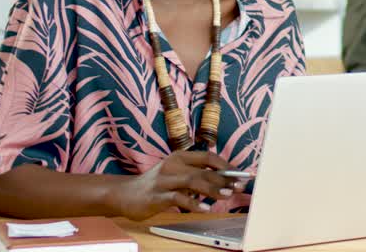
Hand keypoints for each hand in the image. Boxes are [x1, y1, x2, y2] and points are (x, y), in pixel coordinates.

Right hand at [116, 150, 244, 219]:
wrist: (125, 194)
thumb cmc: (156, 185)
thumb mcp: (176, 174)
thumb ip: (196, 175)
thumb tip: (225, 182)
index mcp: (179, 157)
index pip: (208, 156)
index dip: (226, 165)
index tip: (241, 174)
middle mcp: (172, 165)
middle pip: (203, 170)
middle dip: (223, 178)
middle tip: (238, 186)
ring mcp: (164, 180)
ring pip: (193, 181)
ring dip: (212, 188)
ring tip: (226, 194)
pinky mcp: (157, 195)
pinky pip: (178, 198)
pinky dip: (193, 204)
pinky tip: (205, 209)